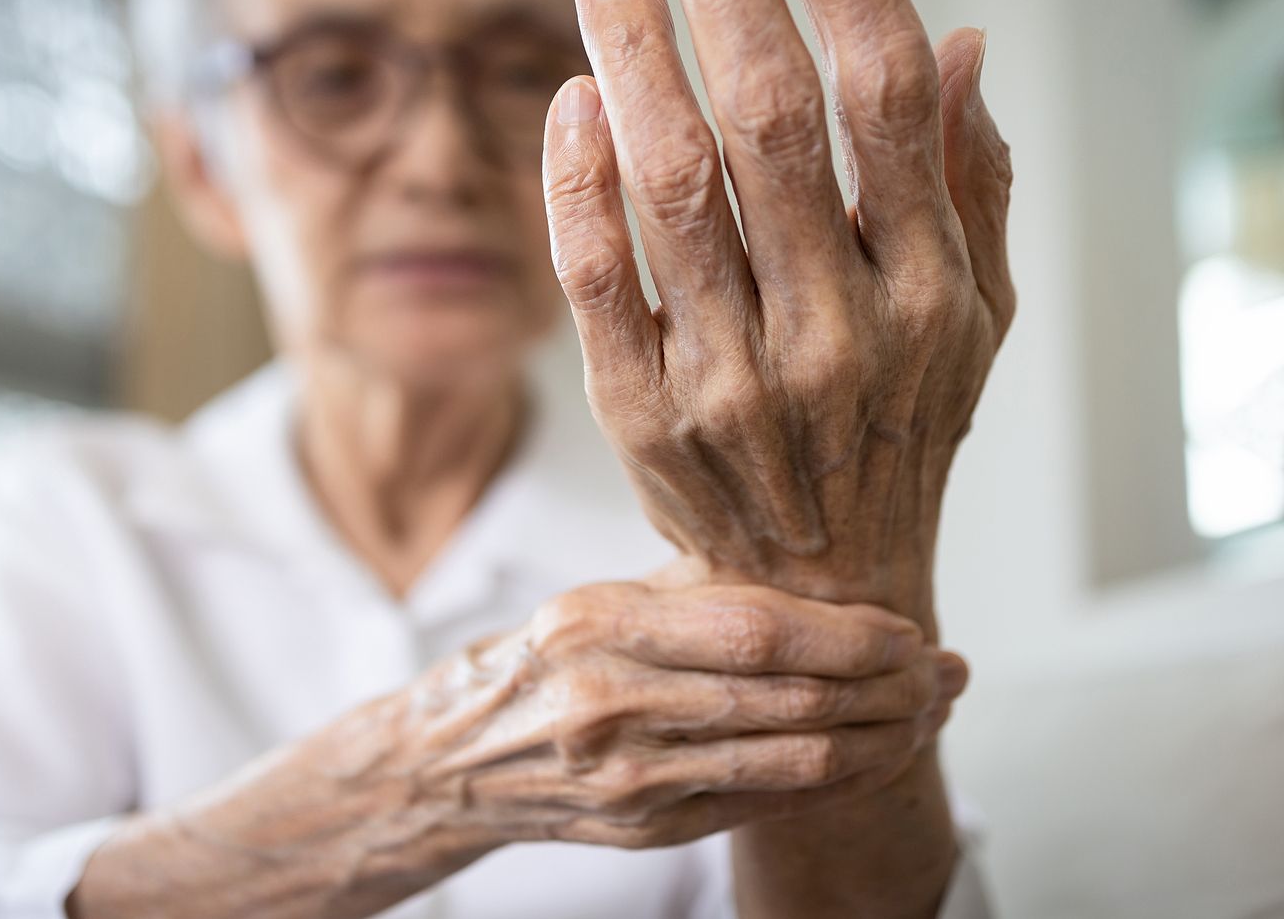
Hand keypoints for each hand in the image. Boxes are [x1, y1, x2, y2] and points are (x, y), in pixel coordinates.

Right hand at [391, 572, 965, 851]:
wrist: (460, 758)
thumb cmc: (543, 661)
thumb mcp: (602, 599)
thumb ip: (699, 589)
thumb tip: (829, 578)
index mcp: (596, 623)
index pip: (756, 630)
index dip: (850, 633)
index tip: (907, 626)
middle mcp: (610, 703)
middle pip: (792, 699)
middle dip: (891, 686)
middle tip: (948, 669)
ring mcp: (631, 779)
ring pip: (796, 761)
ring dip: (885, 737)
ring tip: (932, 711)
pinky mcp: (649, 829)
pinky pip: (773, 805)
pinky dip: (842, 780)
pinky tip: (879, 754)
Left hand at [540, 0, 1013, 631]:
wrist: (817, 591)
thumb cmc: (895, 433)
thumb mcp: (973, 322)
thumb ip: (970, 185)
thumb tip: (959, 41)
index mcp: (931, 292)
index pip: (886, 98)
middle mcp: (839, 330)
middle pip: (775, 118)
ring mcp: (734, 378)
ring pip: (677, 187)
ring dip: (639, 58)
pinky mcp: (643, 416)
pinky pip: (600, 283)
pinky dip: (580, 187)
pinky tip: (571, 97)